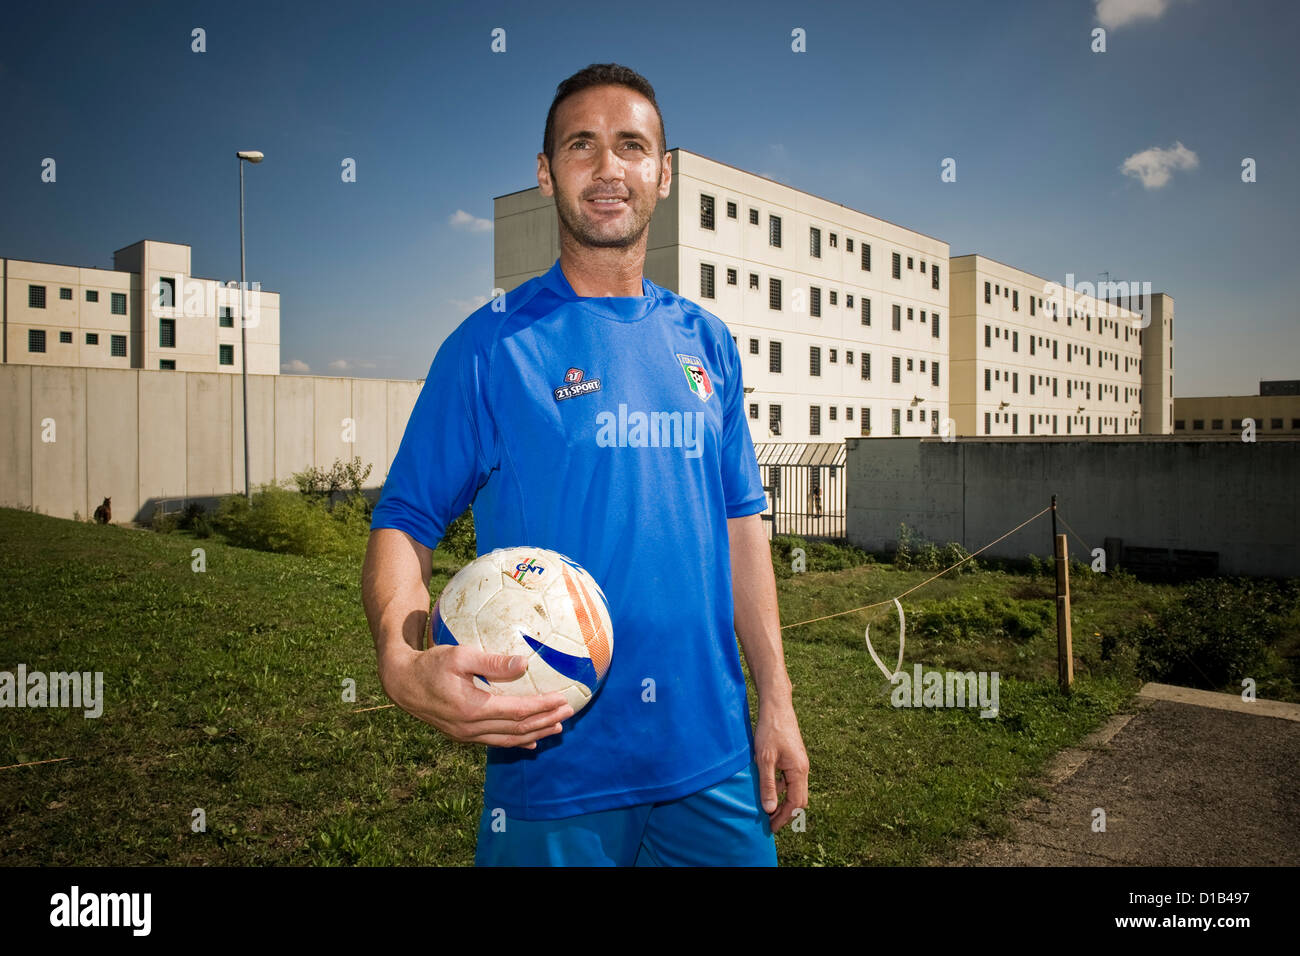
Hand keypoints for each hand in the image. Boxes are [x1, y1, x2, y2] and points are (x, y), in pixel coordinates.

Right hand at [379, 644, 573, 748]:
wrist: (402, 684)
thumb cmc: (431, 664)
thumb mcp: (459, 656)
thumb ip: (492, 661)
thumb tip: (523, 663)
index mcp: (472, 708)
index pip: (518, 711)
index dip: (543, 707)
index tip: (563, 699)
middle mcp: (471, 728)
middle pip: (518, 729)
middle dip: (545, 721)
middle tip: (569, 713)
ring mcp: (466, 735)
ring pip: (508, 739)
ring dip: (535, 734)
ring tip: (557, 728)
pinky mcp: (462, 735)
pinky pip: (495, 741)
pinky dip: (516, 742)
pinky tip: (530, 742)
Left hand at [755, 702, 808, 831]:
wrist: (777, 706)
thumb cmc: (770, 731)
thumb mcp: (764, 760)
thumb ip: (767, 785)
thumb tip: (769, 809)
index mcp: (799, 771)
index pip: (795, 803)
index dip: (784, 818)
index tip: (771, 828)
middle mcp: (803, 769)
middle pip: (799, 800)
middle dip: (785, 813)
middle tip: (769, 823)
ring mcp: (799, 763)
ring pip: (794, 790)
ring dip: (782, 801)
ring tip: (766, 810)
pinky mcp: (793, 758)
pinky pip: (790, 780)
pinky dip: (780, 788)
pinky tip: (767, 788)